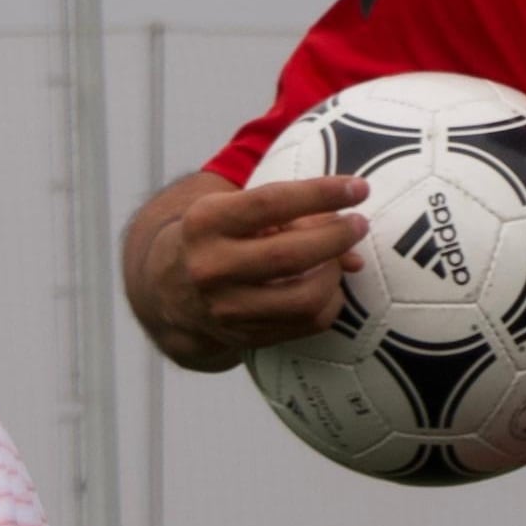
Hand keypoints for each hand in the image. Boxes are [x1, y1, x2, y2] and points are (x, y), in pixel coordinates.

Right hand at [122, 169, 369, 371]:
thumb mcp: (236, 211)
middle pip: (290, 255)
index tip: (358, 188)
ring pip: (303, 298)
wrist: (167, 288)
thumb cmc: (217, 236)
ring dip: (333, 276)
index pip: (271, 203)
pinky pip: (305, 325)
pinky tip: (327, 287)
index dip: (320, 194)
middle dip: (336, 238)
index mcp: (205, 222)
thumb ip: (291, 215)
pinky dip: (328, 304)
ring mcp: (224, 308)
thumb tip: (352, 244)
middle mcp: (210, 266)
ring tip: (337, 259)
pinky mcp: (242, 337)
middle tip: (358, 224)